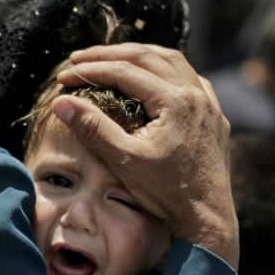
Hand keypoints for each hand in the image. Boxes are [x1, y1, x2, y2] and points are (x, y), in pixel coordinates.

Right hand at [54, 44, 238, 267]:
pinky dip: (166, 71)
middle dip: (111, 55)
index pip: (125, 72)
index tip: (64, 77)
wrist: (207, 219)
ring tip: (112, 59)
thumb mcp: (124, 160)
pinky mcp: (215, 118)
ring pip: (173, 62)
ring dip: (141, 56)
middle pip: (148, 57)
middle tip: (79, 58)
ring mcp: (210, 105)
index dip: (90, 71)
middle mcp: (196, 95)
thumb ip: (93, 128)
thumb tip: (60, 102)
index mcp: (175, 101)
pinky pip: (191, 80)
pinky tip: (154, 79)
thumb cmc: (167, 194)